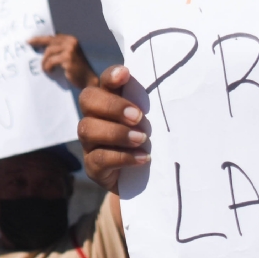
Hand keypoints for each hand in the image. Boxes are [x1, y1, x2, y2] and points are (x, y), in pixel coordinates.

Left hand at [29, 33, 98, 88]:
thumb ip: (58, 49)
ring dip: (44, 61)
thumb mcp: (68, 55)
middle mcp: (71, 42)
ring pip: (48, 52)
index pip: (52, 37)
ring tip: (45, 68)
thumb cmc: (75, 69)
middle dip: (38, 44)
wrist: (88, 80)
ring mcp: (70, 49)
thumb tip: (40, 47)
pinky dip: (48, 67)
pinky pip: (51, 61)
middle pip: (49, 42)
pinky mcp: (68, 58)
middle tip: (28, 45)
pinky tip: (50, 71)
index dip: (40, 38)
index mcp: (71, 39)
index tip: (29, 41)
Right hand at [77, 64, 149, 193]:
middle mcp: (95, 118)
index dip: (111, 76)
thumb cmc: (155, 145)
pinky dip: (121, 157)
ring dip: (116, 133)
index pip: (104, 81)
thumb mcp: (157, 124)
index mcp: (111, 102)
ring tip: (141, 140)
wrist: (150, 183)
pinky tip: (141, 158)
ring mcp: (90, 143)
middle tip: (138, 117)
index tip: (126, 74)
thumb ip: (155, 107)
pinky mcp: (93, 166)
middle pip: (88, 99)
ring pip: (87, 129)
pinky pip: (98, 158)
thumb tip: (171, 89)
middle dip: (112, 106)